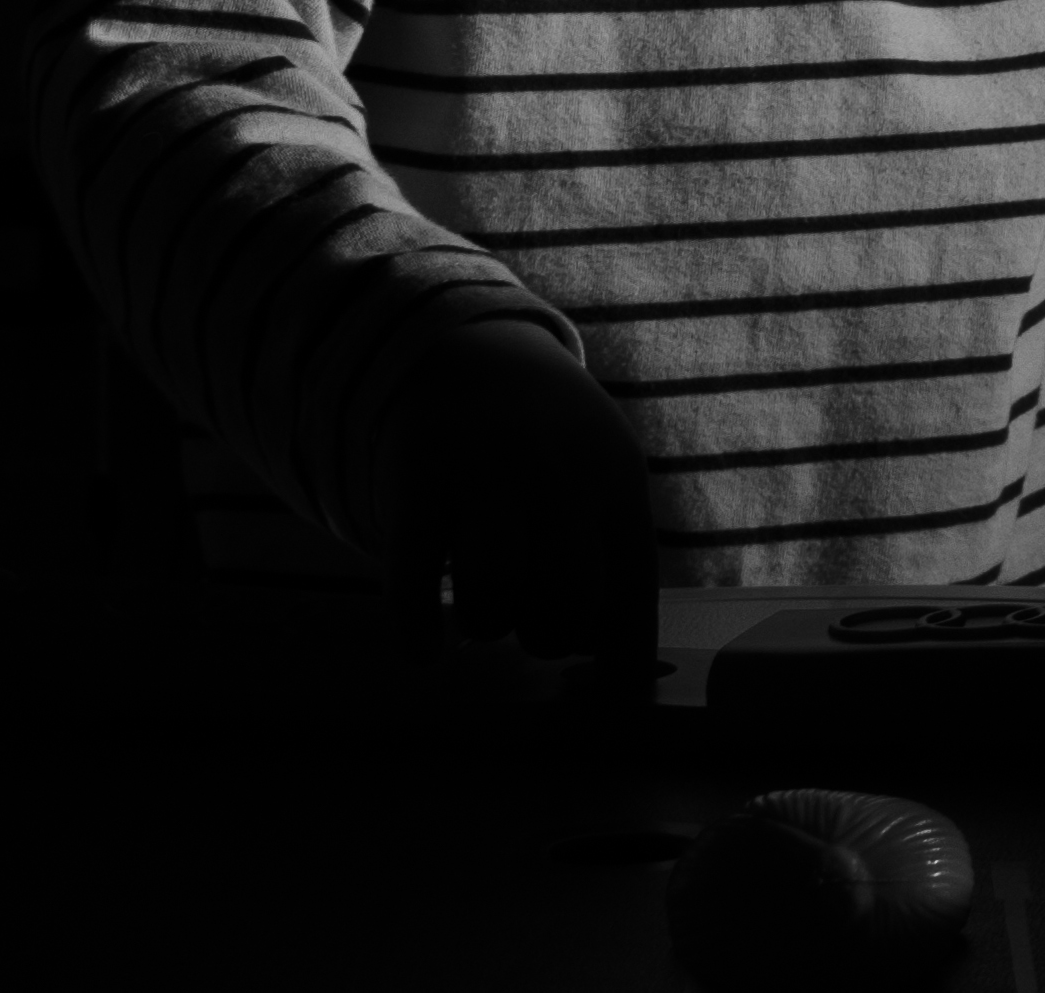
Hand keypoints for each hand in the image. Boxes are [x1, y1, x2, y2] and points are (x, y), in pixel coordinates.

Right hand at [368, 321, 657, 675]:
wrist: (473, 347)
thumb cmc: (548, 441)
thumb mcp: (601, 476)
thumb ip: (612, 558)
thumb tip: (621, 678)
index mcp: (616, 478)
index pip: (631, 592)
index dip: (619, 658)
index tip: (604, 697)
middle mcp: (558, 468)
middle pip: (566, 599)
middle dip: (549, 636)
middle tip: (532, 624)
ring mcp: (486, 464)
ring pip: (495, 588)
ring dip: (489, 621)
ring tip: (485, 609)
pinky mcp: (418, 471)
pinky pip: (414, 568)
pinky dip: (414, 625)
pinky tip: (423, 653)